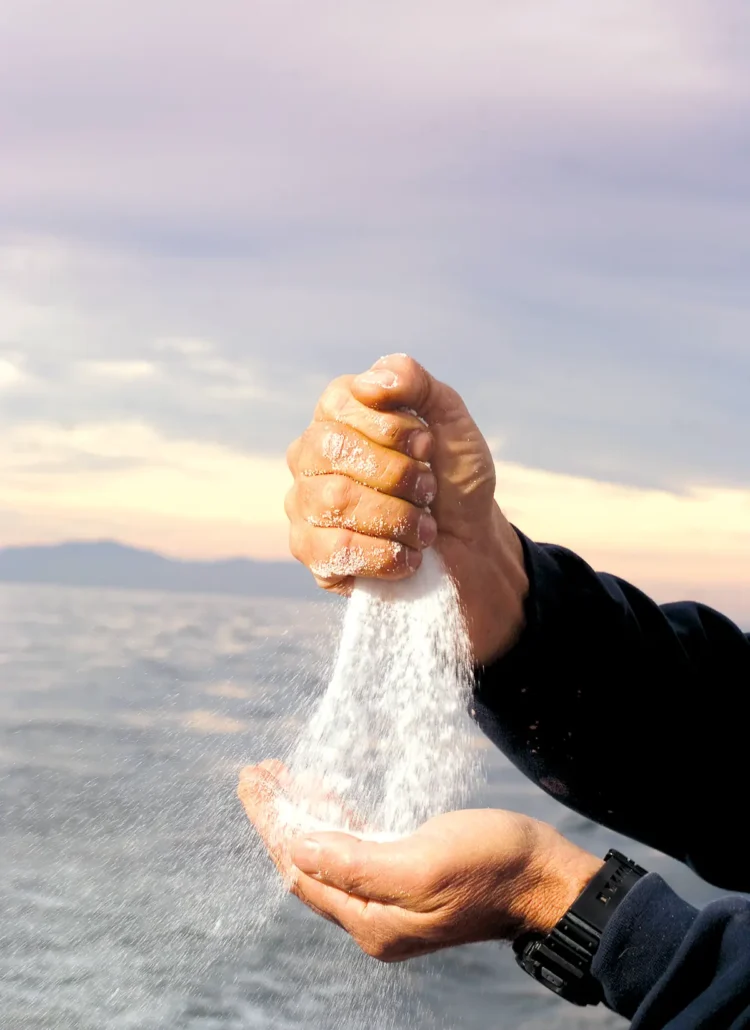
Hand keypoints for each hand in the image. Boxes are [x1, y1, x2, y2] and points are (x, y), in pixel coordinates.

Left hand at [238, 762, 602, 961]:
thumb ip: (356, 863)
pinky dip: (335, 819)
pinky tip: (324, 795)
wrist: (545, 878)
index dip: (271, 823)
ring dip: (303, 814)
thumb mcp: (422, 863)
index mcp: (371, 920)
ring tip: (279, 775)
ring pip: (329, 851)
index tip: (251, 782)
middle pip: (307, 861)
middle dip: (278, 816)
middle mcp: (373, 915)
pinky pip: (356, 846)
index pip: (300, 868)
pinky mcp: (408, 875)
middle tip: (255, 773)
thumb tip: (297, 850)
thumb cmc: (492, 867)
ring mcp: (390, 897)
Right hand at [285, 353, 527, 663]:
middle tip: (428, 489)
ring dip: (398, 516)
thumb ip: (414, 382)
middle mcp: (309, 456)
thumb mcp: (449, 419)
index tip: (428, 444)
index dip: (392, 426)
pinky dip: (385, 553)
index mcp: (337, 415)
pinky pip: (335, 549)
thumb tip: (369, 382)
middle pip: (331, 450)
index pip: (341, 404)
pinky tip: (407, 555)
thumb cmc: (453, 479)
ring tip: (424, 527)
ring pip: (335, 499)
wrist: (470, 545)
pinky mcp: (311, 553)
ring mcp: (303, 505)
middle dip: (397, 472)